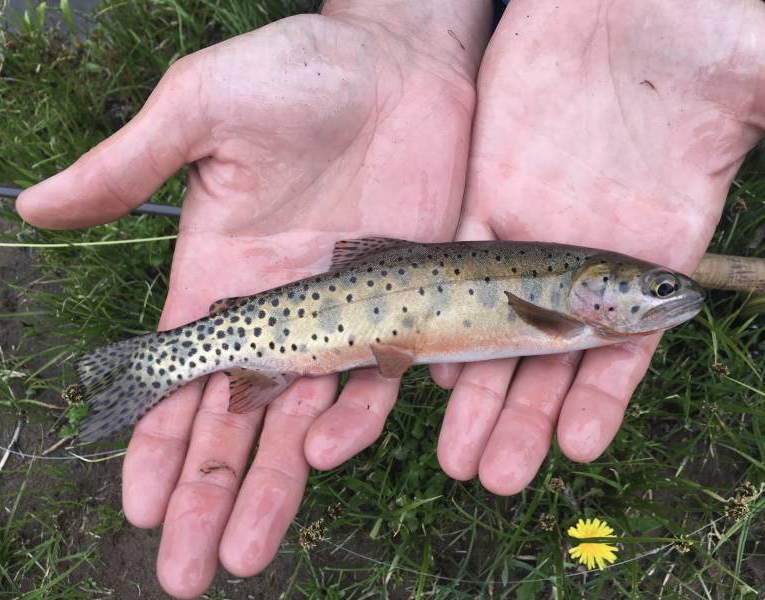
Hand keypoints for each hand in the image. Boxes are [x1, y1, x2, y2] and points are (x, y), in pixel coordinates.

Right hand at [17, 1, 490, 596]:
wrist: (402, 60)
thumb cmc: (299, 70)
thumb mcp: (202, 109)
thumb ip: (130, 164)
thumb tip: (34, 210)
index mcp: (222, 275)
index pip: (181, 378)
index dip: (157, 442)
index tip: (139, 505)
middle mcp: (279, 308)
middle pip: (236, 420)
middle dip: (208, 494)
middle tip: (187, 572)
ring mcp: (343, 311)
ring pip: (305, 419)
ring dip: (273, 485)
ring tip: (245, 552)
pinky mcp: (404, 301)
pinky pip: (381, 377)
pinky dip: (355, 418)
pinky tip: (325, 456)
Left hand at [431, 0, 764, 492]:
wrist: (620, 4)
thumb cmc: (698, 35)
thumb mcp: (753, 83)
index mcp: (652, 253)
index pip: (626, 348)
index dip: (603, 399)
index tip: (577, 448)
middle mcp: (588, 261)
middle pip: (549, 360)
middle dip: (521, 419)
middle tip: (493, 476)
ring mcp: (530, 236)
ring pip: (496, 330)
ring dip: (475, 392)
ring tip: (453, 454)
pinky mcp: (483, 204)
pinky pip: (457, 271)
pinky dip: (444, 319)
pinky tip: (428, 370)